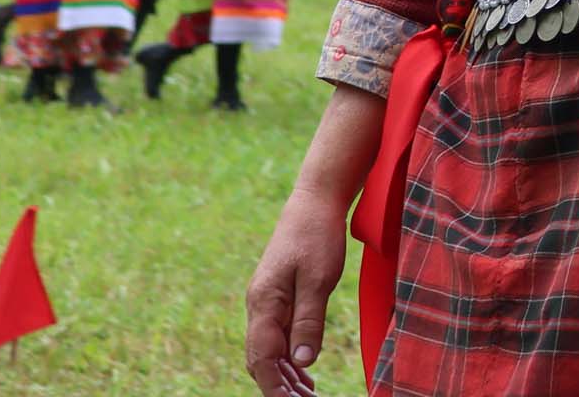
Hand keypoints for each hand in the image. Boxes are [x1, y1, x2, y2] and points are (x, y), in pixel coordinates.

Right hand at [244, 192, 347, 395]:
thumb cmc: (317, 236)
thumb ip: (308, 320)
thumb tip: (302, 362)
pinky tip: (304, 372)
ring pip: (269, 350)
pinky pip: (278, 336)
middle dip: (278, 386)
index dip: (274, 386)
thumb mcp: (319, 279)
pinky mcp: (278, 297)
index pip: (262, 357)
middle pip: (262, 359)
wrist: (314, 202)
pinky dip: (289, 358)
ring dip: (284, 375)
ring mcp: (266, 302)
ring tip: (306, 396)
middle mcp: (259, 306)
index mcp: (264, 303)